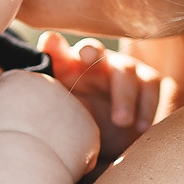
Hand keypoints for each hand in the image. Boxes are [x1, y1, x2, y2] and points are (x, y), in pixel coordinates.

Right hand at [0, 68, 99, 179]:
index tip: (3, 126)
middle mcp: (53, 85)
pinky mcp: (90, 132)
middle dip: (35, 118)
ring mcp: (74, 108)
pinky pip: (80, 143)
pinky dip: (70, 154)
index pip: (16, 86)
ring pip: (63, 121)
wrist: (19, 164)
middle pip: (43, 101)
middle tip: (21, 142)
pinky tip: (54, 163)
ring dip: (53, 135)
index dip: (8, 108)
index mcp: (22, 77)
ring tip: (36, 155)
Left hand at [37, 33, 165, 164]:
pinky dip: (146, 106)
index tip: (49, 42)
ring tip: (121, 122)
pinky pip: (150, 86)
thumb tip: (33, 89)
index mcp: (67, 68)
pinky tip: (140, 127)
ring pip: (125, 69)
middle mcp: (94, 62)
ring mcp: (121, 68)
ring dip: (124, 96)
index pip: (57, 52)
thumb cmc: (81, 123)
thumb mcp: (63, 116)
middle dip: (89, 52)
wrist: (111, 140)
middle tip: (86, 59)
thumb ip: (49, 101)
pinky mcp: (145, 80)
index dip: (54, 46)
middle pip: (92, 50)